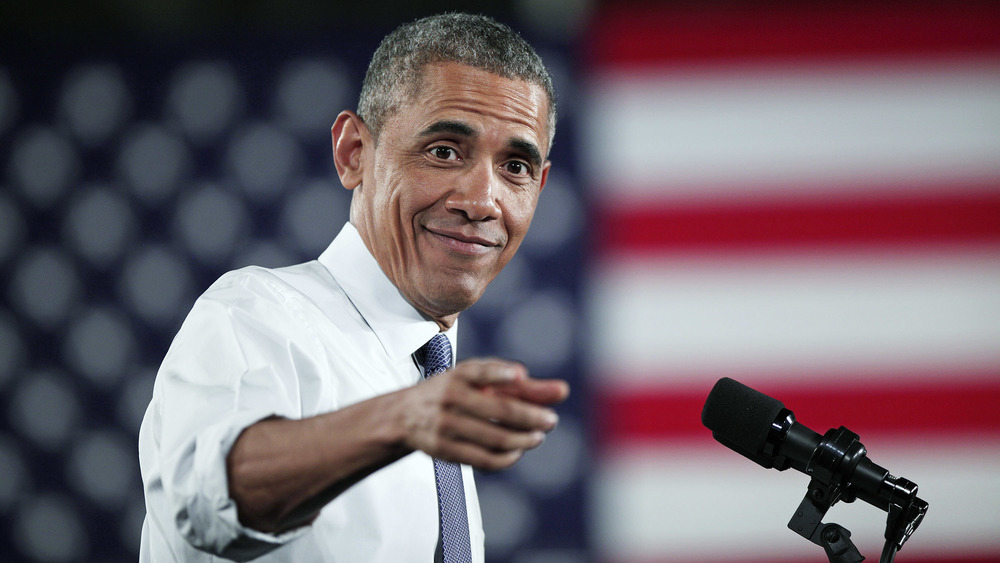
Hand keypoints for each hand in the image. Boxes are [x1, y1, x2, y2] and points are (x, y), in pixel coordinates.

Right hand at [395, 358, 568, 470]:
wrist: (404, 415)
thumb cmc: (453, 392)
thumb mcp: (481, 381)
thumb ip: (522, 386)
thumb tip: (560, 390)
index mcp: (461, 375)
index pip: (481, 371)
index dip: (499, 373)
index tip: (519, 375)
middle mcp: (452, 397)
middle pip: (499, 409)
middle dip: (531, 416)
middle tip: (551, 420)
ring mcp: (447, 425)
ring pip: (494, 437)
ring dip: (523, 439)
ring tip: (538, 437)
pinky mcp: (444, 449)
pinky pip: (482, 458)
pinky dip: (505, 457)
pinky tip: (517, 451)